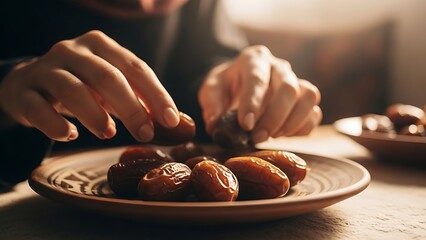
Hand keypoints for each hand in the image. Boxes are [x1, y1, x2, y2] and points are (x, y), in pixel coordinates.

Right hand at [0, 30, 179, 141]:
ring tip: (109, 134)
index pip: (135, 68)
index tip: (171, 120)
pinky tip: (70, 135)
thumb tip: (175, 122)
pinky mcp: (23, 91)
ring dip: (94, 114)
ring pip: (71, 88)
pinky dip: (55, 124)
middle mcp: (73, 51)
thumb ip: (138, 99)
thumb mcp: (110, 86)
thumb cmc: (81, 86)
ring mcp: (45, 69)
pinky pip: (38, 108)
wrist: (29, 84)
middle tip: (145, 133)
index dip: (156, 94)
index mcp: (101, 45)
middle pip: (107, 76)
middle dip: (131, 106)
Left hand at [198, 45, 321, 142]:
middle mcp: (278, 67)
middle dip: (274, 117)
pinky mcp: (304, 97)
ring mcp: (295, 80)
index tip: (245, 125)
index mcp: (254, 60)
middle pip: (288, 88)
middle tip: (258, 137)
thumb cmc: (226, 86)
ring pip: (308, 97)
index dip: (253, 103)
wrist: (240, 83)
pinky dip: (302, 127)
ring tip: (272, 136)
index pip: (257, 79)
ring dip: (292, 122)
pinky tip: (283, 135)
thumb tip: (215, 124)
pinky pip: (314, 112)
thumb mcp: (210, 90)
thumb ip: (211, 104)